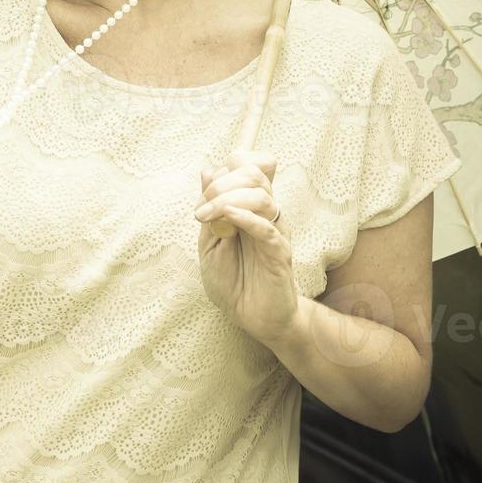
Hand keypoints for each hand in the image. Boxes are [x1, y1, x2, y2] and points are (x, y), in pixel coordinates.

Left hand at [195, 148, 297, 343]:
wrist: (250, 316)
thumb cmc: (231, 280)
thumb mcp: (209, 241)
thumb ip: (210, 208)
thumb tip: (207, 170)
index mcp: (250, 207)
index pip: (247, 166)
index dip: (224, 169)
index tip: (202, 195)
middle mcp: (266, 213)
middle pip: (254, 174)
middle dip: (222, 183)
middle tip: (201, 208)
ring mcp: (275, 231)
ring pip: (261, 196)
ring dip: (226, 200)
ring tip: (206, 217)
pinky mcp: (279, 253)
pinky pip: (267, 228)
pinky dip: (245, 218)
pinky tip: (227, 218)